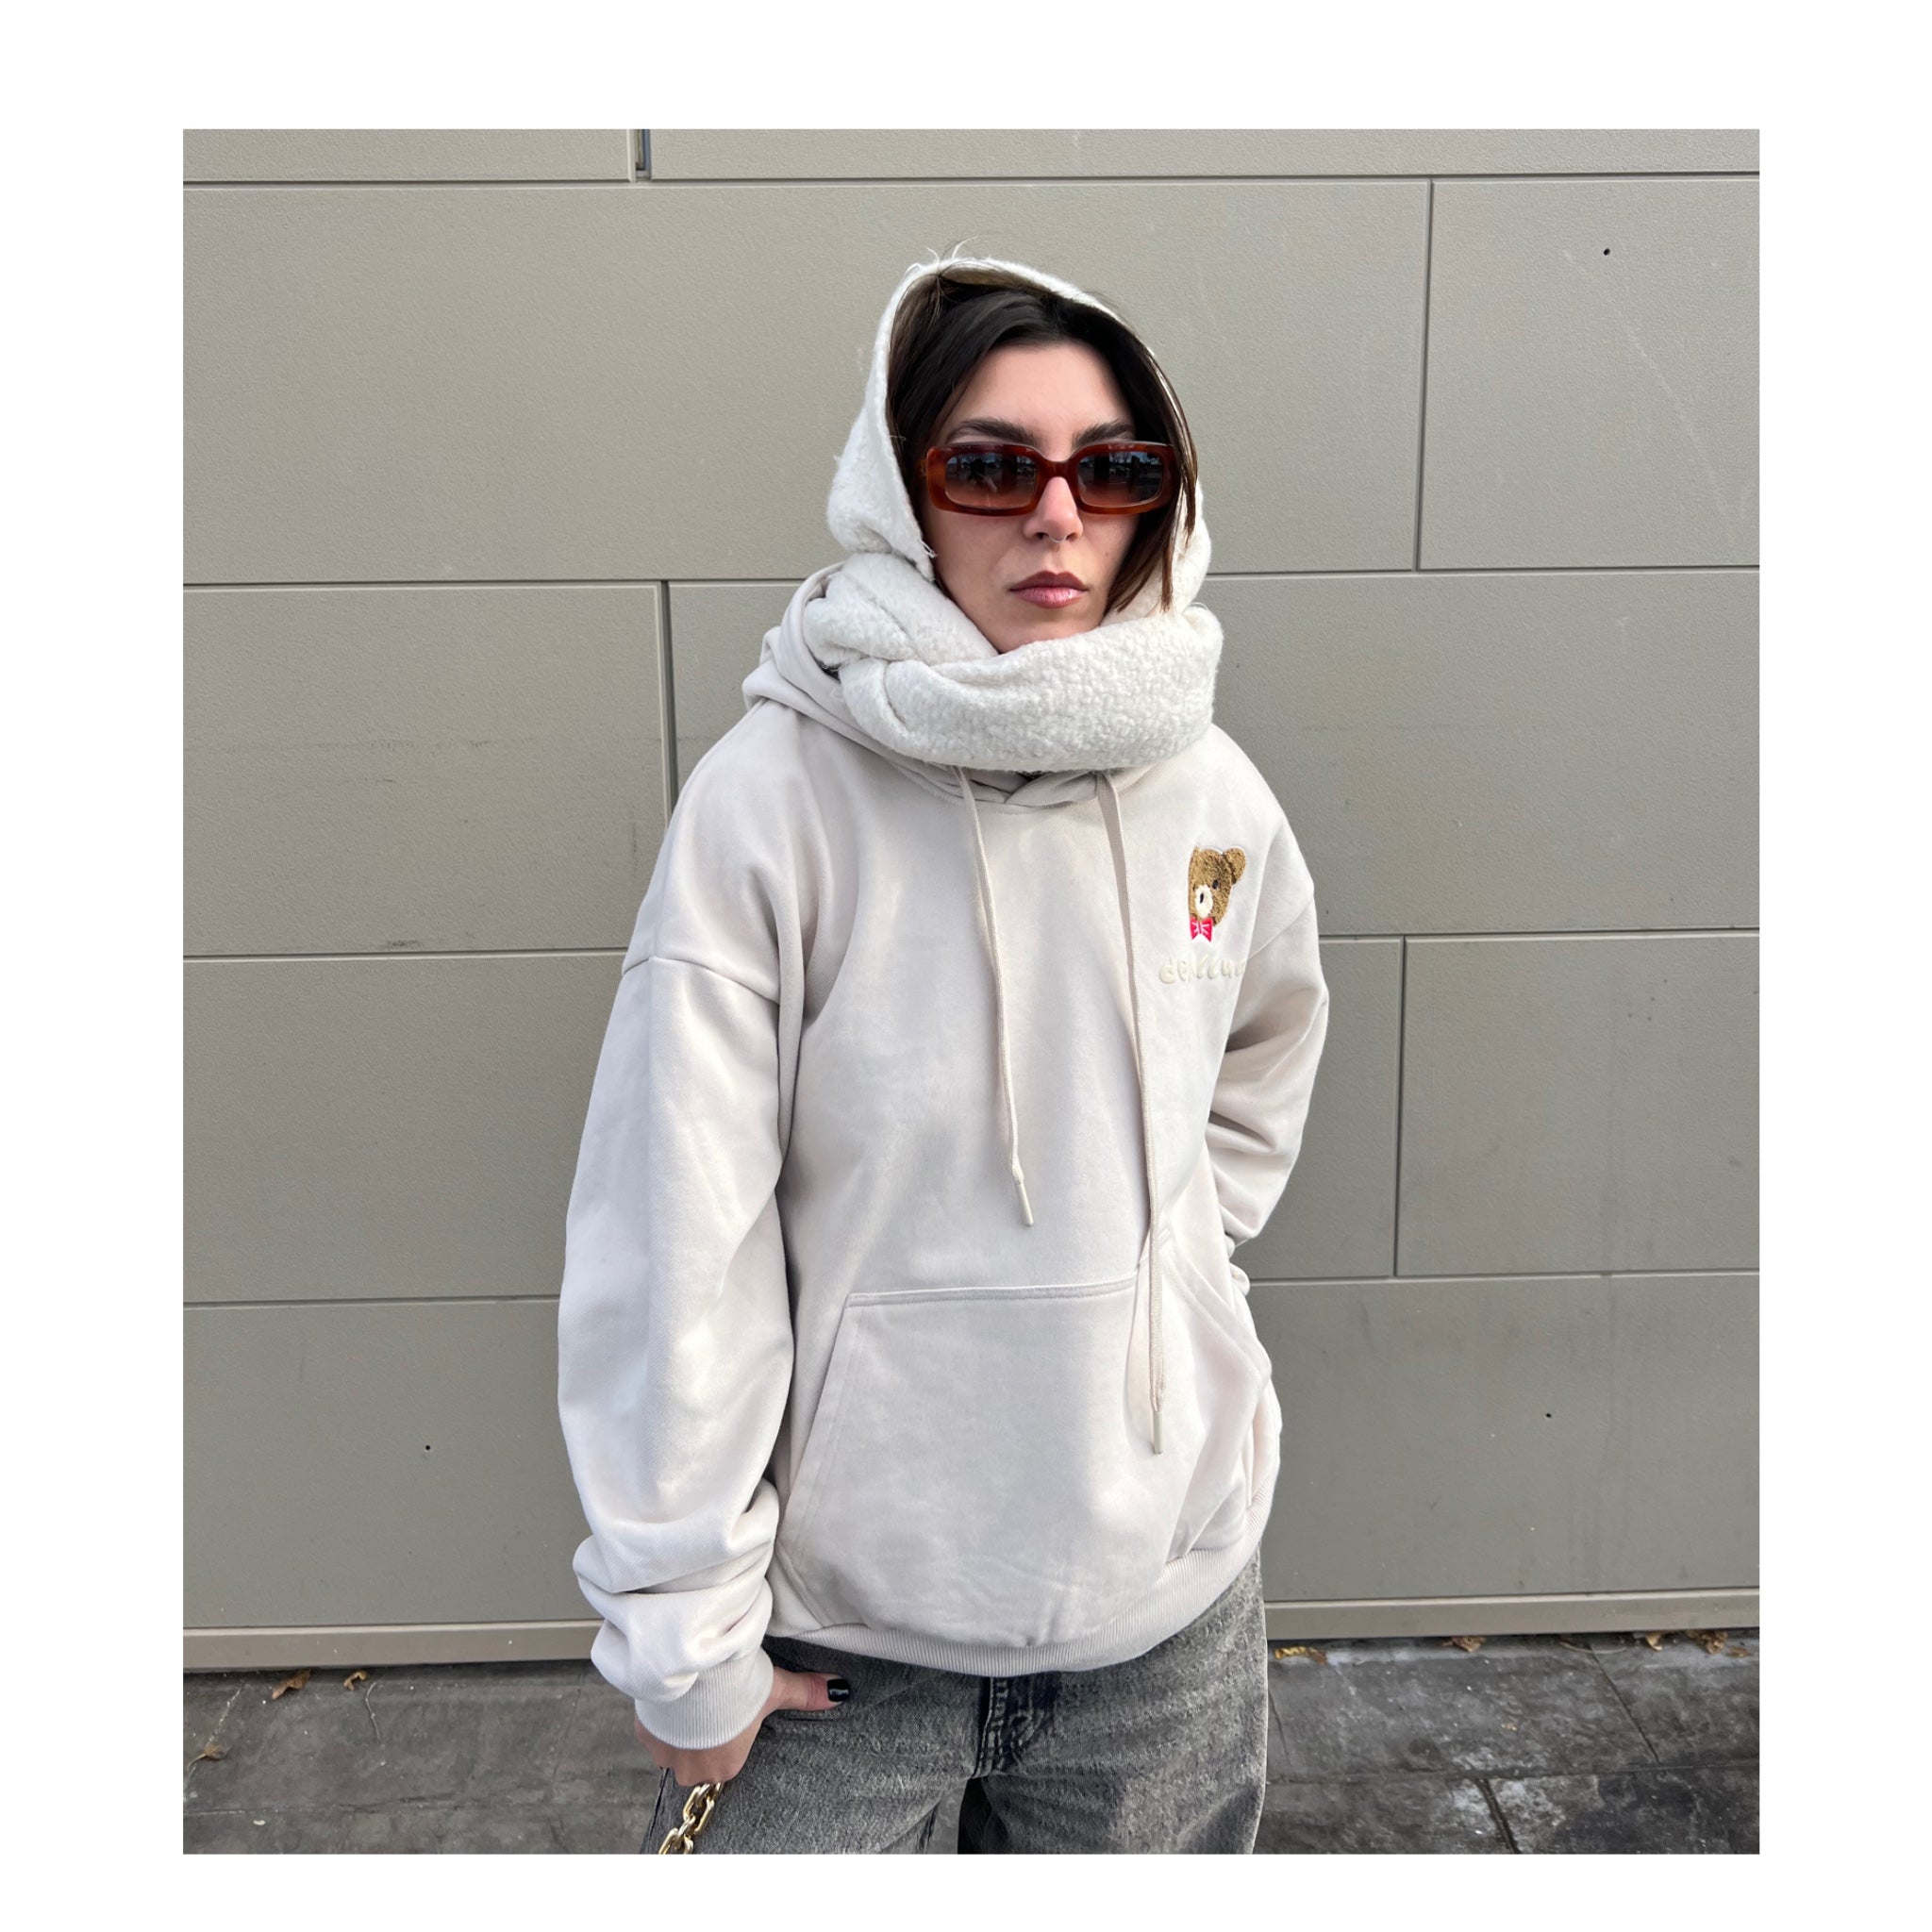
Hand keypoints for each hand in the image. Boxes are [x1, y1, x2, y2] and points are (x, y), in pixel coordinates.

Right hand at [633, 1663, 844, 1785]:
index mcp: (728, 1766)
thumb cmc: (737, 1684)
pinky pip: (654, 1733)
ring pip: (675, 1748)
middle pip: (700, 1760)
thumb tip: (842, 1691)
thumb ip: (807, 1693)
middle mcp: (695, 1770)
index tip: (732, 1716)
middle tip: (712, 1707)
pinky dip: (662, 1718)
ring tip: (692, 1701)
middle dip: (704, 1738)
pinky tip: (674, 1698)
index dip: (730, 1736)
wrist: (693, 1669)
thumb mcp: (776, 1687)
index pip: (729, 1760)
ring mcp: (666, 1755)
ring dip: (681, 1730)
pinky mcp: (645, 1736)